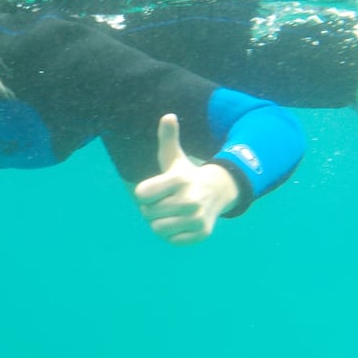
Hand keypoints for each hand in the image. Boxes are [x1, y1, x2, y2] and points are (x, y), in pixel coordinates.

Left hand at [133, 114, 239, 245]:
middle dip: (151, 209)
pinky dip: (172, 235)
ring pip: (157, 229)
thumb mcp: (174, 157)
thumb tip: (168, 116)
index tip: (155, 189)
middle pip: (147, 213)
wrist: (217, 192)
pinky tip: (181, 223)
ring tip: (171, 213)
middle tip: (165, 202)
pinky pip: (172, 240)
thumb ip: (167, 138)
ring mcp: (197, 218)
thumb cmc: (185, 175)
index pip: (141, 194)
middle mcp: (190, 199)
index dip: (144, 193)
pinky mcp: (202, 233)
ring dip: (160, 223)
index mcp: (179, 179)